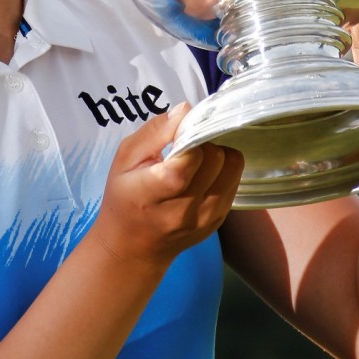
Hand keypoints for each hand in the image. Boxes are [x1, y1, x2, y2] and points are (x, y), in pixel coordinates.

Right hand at [91, 104, 242, 271]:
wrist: (133, 248)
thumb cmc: (124, 197)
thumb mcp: (124, 159)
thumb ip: (154, 132)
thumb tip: (185, 109)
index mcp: (153, 193)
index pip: (189, 159)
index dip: (190, 137)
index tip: (180, 132)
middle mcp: (184, 211)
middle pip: (216, 159)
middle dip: (205, 142)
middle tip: (188, 143)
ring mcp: (205, 219)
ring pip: (233, 168)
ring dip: (218, 154)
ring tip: (198, 157)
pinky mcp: (218, 221)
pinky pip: (234, 181)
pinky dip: (223, 170)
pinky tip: (204, 172)